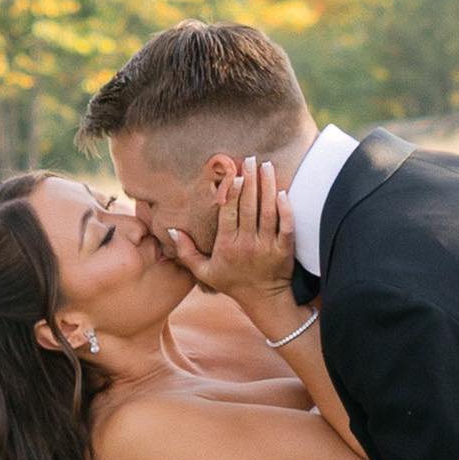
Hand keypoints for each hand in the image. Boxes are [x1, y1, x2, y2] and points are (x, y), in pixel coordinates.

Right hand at [164, 159, 299, 331]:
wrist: (264, 299)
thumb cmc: (232, 282)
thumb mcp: (204, 272)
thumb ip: (186, 251)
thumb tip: (172, 230)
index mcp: (226, 246)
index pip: (229, 214)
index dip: (233, 193)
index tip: (234, 173)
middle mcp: (247, 244)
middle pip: (249, 208)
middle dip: (251, 181)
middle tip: (251, 159)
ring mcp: (267, 246)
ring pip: (268, 212)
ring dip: (268, 187)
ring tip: (267, 166)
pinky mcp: (284, 249)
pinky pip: (286, 225)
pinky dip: (285, 209)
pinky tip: (283, 192)